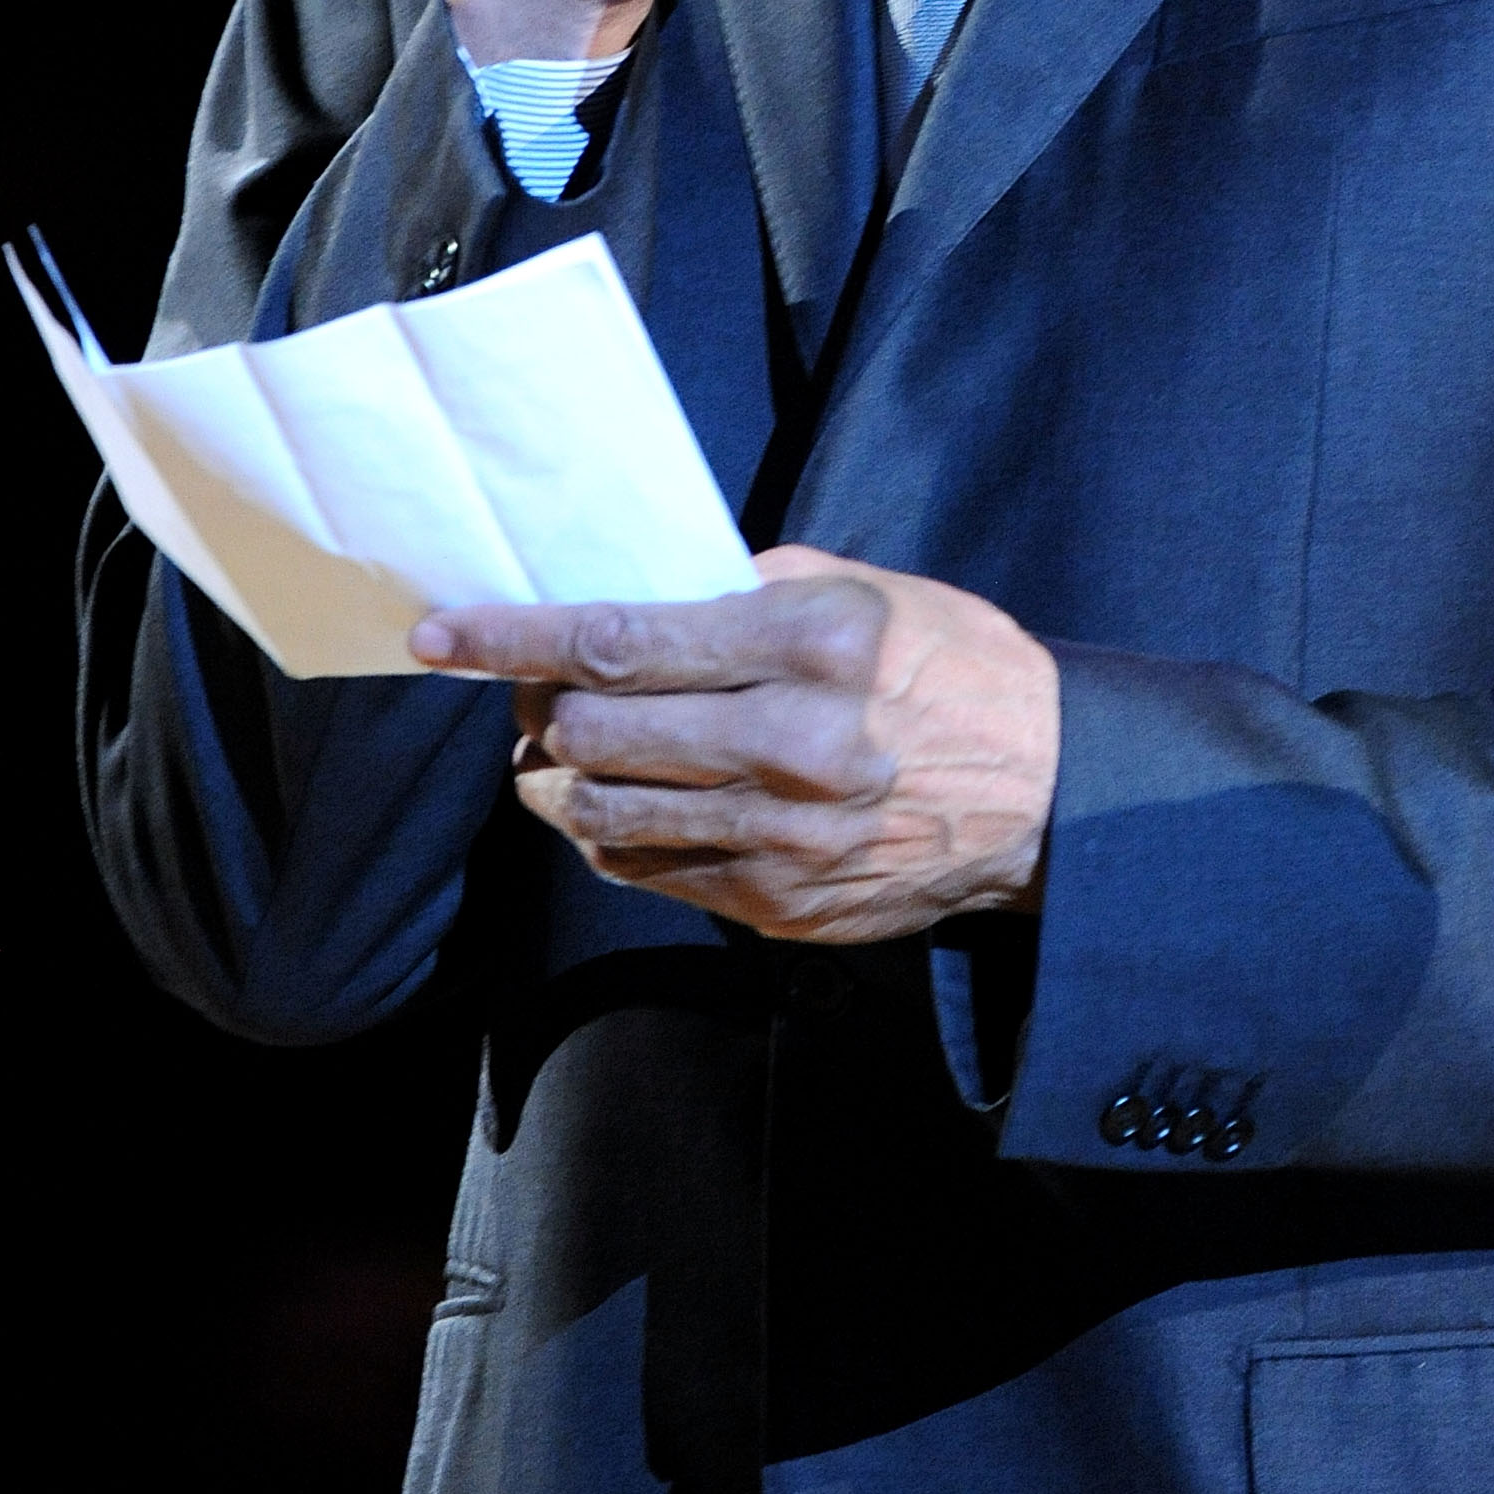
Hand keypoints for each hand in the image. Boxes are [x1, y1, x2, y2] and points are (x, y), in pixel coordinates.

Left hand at [409, 545, 1058, 941]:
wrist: (1050, 796)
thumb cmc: (951, 669)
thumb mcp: (870, 590)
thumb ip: (751, 588)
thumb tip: (636, 594)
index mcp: (814, 646)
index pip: (622, 642)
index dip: (514, 640)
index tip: (444, 635)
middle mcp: (794, 745)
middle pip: (595, 733)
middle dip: (538, 709)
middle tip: (530, 689)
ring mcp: (784, 838)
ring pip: (603, 815)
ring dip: (558, 778)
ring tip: (559, 749)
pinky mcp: (780, 905)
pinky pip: (650, 872)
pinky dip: (614, 834)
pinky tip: (625, 801)